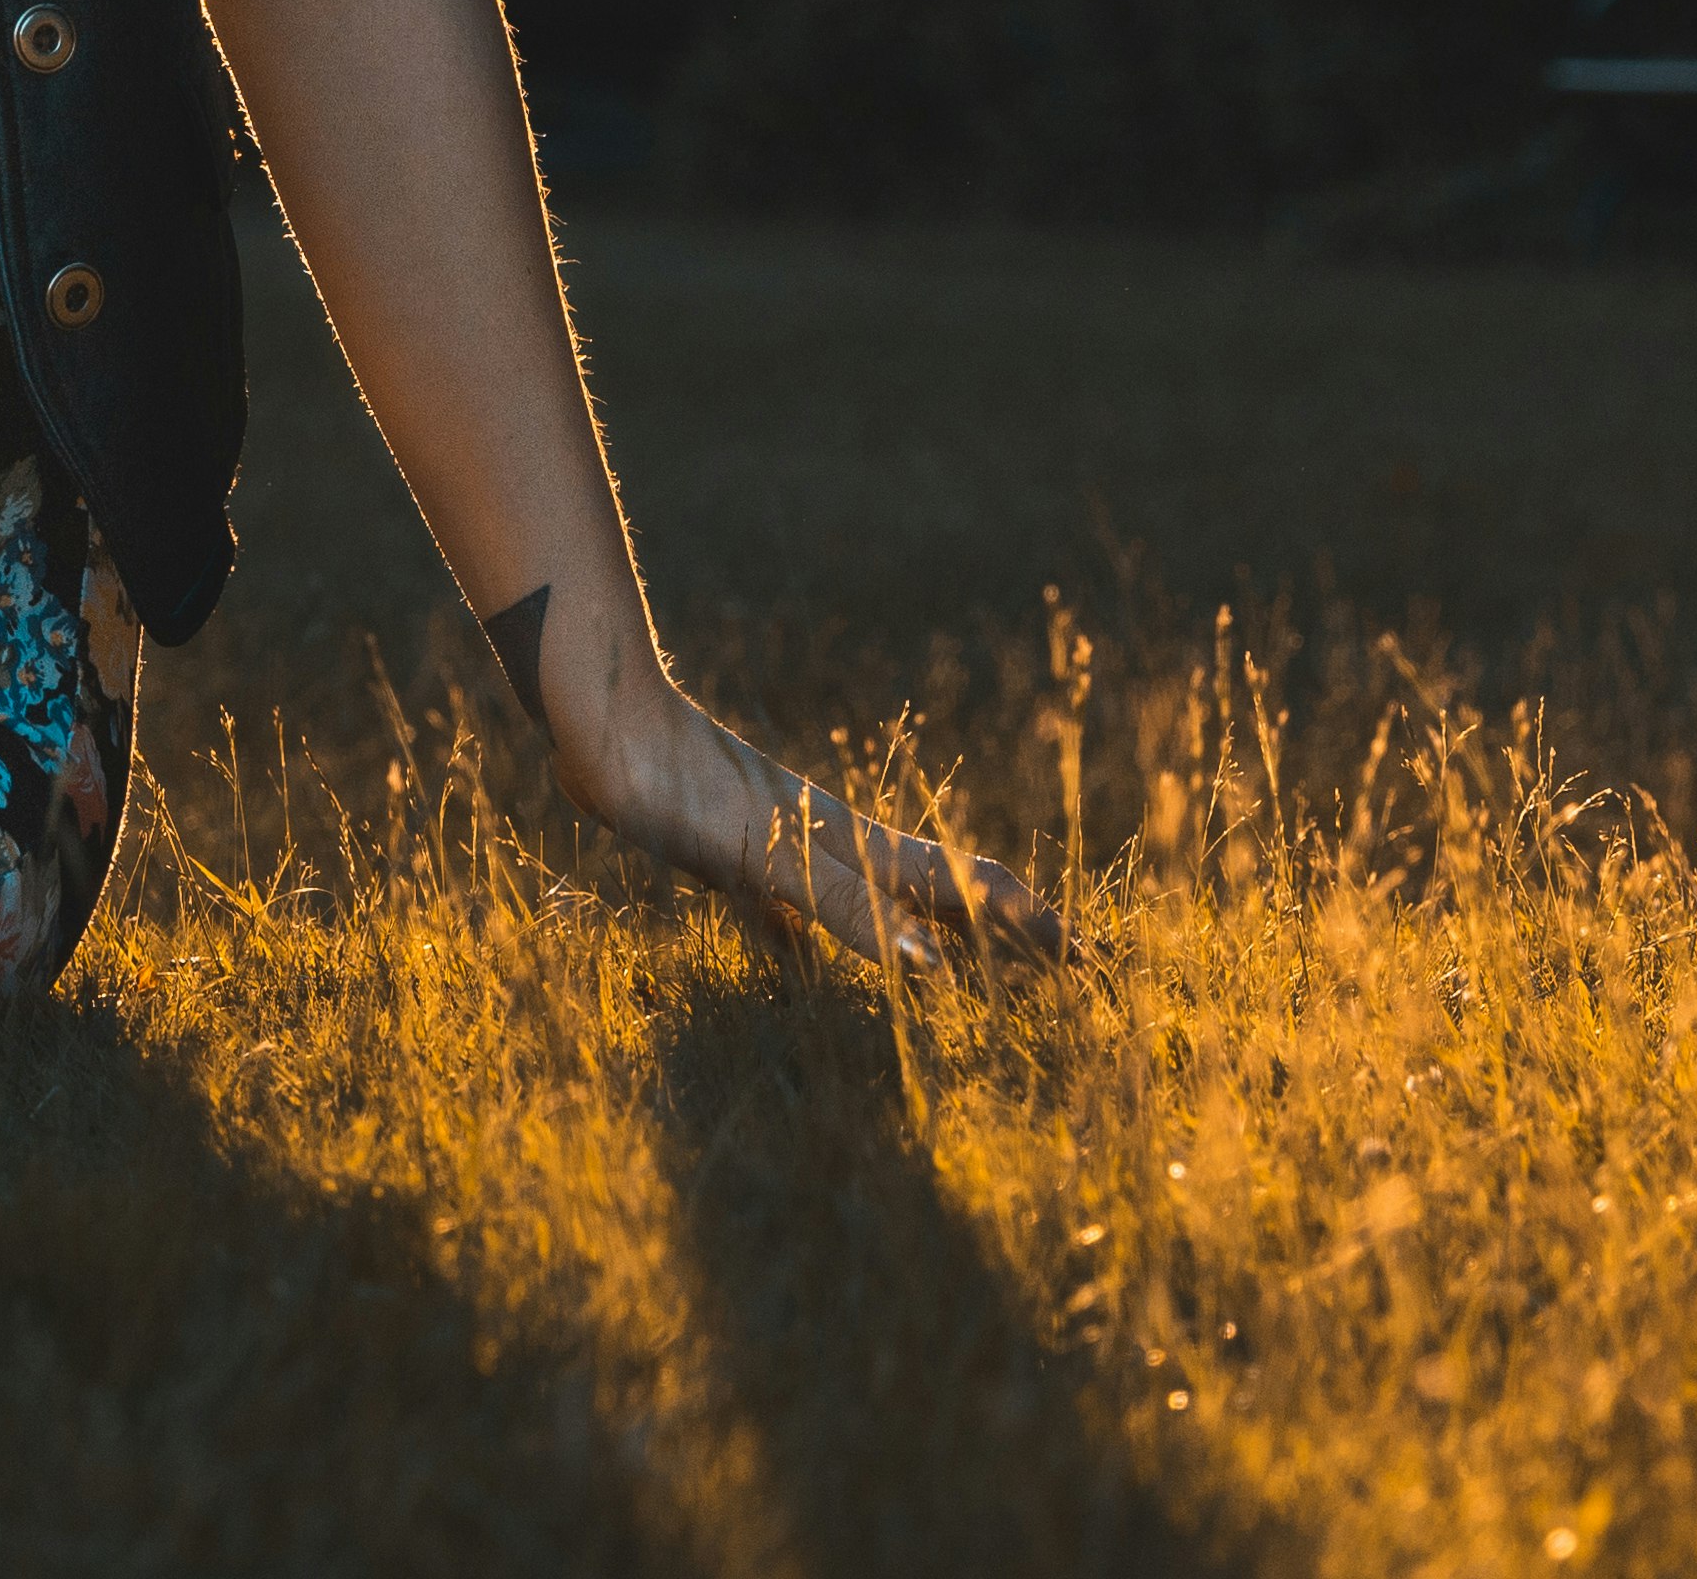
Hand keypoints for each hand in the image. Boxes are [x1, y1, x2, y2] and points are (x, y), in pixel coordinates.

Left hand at [552, 680, 1063, 978]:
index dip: (1030, 928)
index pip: (967, 891)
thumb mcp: (771, 857)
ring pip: (871, 901)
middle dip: (998, 934)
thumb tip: (938, 972)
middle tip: (1058, 970)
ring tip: (954, 971)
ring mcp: (781, 847)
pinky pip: (785, 912)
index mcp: (858, 846)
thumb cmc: (685, 790)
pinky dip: (808, 945)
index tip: (1096, 962)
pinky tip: (792, 970)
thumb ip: (851, 910)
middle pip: (935, 894)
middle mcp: (832, 844)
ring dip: (919, 936)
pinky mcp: (724, 855)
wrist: (600, 725)